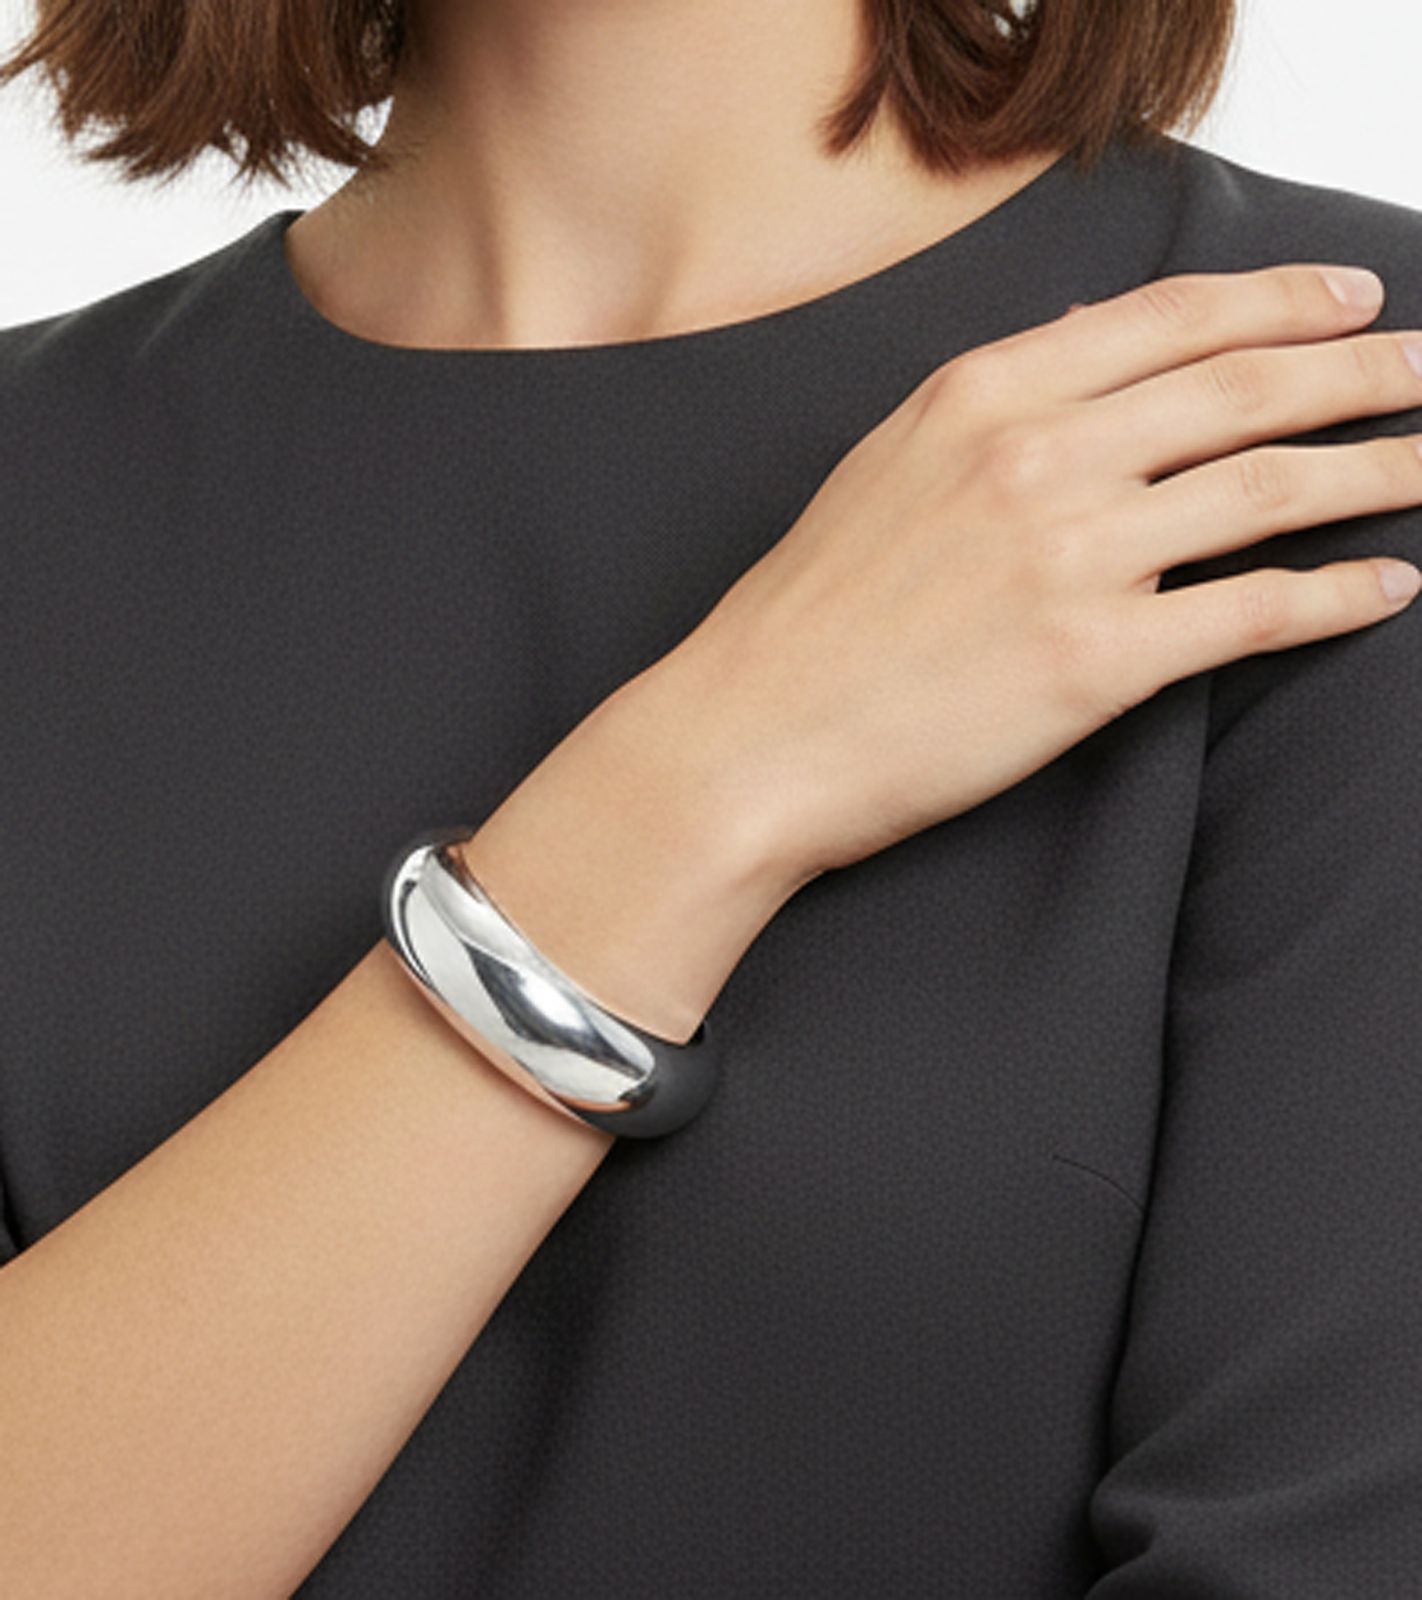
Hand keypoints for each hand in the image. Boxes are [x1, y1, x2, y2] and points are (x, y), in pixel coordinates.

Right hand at [644, 264, 1421, 878]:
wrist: (750, 735)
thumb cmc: (805, 615)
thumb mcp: (885, 464)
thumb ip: (993, 400)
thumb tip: (1089, 340)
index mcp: (983, 394)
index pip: (1170, 319)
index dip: (1282, 302)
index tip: (1352, 300)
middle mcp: (1038, 455)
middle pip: (1243, 389)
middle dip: (1361, 373)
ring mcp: (1071, 556)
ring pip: (1268, 489)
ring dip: (1375, 472)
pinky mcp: (1094, 663)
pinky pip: (1252, 611)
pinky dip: (1336, 596)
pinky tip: (1388, 587)